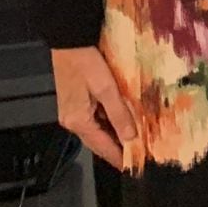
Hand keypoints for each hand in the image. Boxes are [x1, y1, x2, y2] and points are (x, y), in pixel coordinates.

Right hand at [51, 45, 142, 169]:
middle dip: (117, 148)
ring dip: (114, 134)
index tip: (132, 166)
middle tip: (138, 154)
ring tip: (135, 139)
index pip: (101, 146)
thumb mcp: (106, 89)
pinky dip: (109, 121)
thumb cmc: (86, 62)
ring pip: (97, 129)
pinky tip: (122, 120)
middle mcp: (72, 120)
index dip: (117, 157)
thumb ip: (119, 114)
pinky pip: (95, 118)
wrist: (69, 40)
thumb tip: (131, 138)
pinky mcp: (76, 100)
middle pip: (97, 140)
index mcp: (77, 121)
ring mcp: (72, 110)